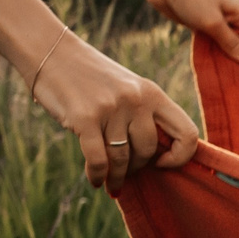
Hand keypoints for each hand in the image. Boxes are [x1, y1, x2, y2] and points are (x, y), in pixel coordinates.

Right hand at [29, 32, 201, 192]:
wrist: (51, 53)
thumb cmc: (91, 79)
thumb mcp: (128, 89)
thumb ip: (144, 115)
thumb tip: (156, 159)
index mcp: (153, 93)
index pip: (187, 133)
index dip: (181, 156)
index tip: (164, 163)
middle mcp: (136, 100)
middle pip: (148, 151)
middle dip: (137, 168)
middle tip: (125, 173)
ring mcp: (111, 109)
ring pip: (122, 159)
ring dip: (116, 177)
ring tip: (111, 184)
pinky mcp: (85, 118)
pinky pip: (98, 160)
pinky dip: (98, 176)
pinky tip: (96, 181)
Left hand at [139, 0, 238, 64]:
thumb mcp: (212, 22)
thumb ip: (232, 43)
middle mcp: (236, 19)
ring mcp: (220, 22)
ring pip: (233, 47)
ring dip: (232, 63)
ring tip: (235, 86)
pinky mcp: (204, 25)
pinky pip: (216, 45)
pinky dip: (217, 56)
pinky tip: (217, 72)